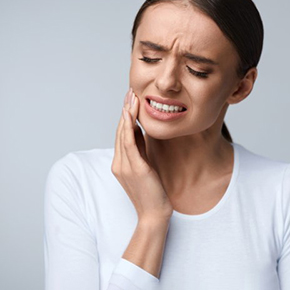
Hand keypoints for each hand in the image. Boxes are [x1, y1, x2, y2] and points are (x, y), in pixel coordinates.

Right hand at [111, 88, 173, 222]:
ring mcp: (125, 166)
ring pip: (123, 134)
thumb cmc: (153, 193)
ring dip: (127, 113)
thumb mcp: (146, 167)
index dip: (126, 116)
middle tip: (130, 91)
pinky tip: (130, 113)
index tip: (131, 99)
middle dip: (125, 110)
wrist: (155, 215)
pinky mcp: (135, 169)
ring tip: (132, 96)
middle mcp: (119, 163)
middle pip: (120, 131)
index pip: (122, 135)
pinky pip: (129, 143)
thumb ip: (141, 151)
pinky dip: (128, 127)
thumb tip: (141, 133)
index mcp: (121, 163)